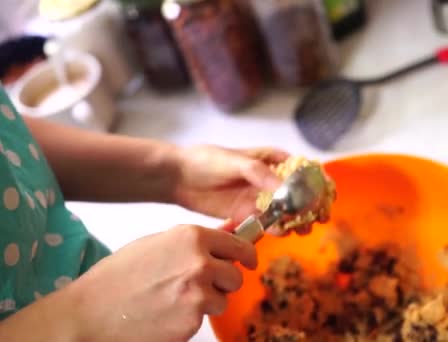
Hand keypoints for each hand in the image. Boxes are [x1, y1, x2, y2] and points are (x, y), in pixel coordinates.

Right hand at [68, 224, 256, 341]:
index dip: (246, 255)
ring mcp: (199, 294)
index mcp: (191, 237)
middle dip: (224, 282)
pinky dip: (191, 319)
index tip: (248, 261)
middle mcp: (200, 262)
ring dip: (207, 302)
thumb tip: (230, 229)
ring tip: (175, 300)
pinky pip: (204, 319)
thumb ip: (195, 240)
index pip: (239, 245)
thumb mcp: (157, 244)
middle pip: (236, 275)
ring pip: (223, 300)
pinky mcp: (193, 321)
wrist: (90, 313)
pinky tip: (166, 314)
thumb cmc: (118, 276)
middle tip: (202, 285)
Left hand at [171, 145, 310, 235]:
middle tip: (315, 220)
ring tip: (299, 229)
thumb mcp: (236, 161)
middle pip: (299, 195)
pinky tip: (279, 232)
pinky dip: (276, 229)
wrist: (178, 177)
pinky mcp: (248, 216)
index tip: (327, 196)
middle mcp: (270, 181)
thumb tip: (285, 190)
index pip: (303, 170)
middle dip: (311, 207)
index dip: (318, 183)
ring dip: (296, 221)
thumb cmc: (207, 160)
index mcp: (272, 160)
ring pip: (286, 213)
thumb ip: (260, 174)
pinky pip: (267, 224)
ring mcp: (260, 199)